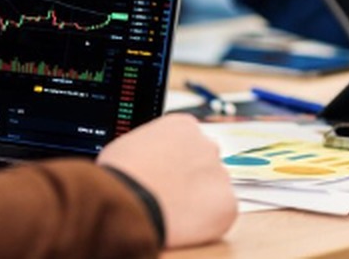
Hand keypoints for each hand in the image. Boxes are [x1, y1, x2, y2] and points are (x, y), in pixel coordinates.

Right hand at [98, 114, 235, 247]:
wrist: (126, 202)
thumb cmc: (120, 173)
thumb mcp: (129, 143)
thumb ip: (151, 146)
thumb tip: (149, 159)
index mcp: (183, 126)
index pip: (188, 140)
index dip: (174, 158)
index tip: (166, 170)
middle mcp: (207, 145)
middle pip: (204, 162)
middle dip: (190, 176)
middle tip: (169, 192)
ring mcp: (220, 175)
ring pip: (213, 189)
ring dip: (198, 199)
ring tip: (171, 210)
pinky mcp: (228, 206)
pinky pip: (220, 214)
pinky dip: (206, 221)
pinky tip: (182, 222)